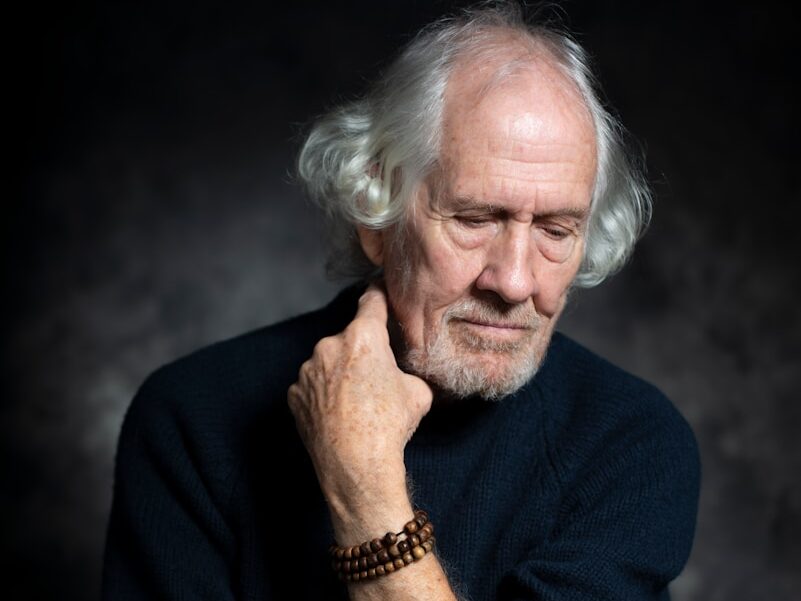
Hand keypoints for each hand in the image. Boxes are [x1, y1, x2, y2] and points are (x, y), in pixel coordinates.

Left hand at [287, 284, 432, 539]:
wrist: (356, 467)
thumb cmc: (390, 426)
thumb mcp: (419, 393)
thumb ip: (408, 370)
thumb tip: (404, 372)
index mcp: (363, 337)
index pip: (372, 300)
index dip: (379, 294)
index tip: (379, 289)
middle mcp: (329, 345)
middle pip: (350, 337)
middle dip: (362, 351)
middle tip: (377, 378)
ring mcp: (308, 370)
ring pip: (329, 362)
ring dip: (341, 373)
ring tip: (357, 404)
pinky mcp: (294, 394)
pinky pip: (313, 385)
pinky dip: (324, 393)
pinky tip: (339, 414)